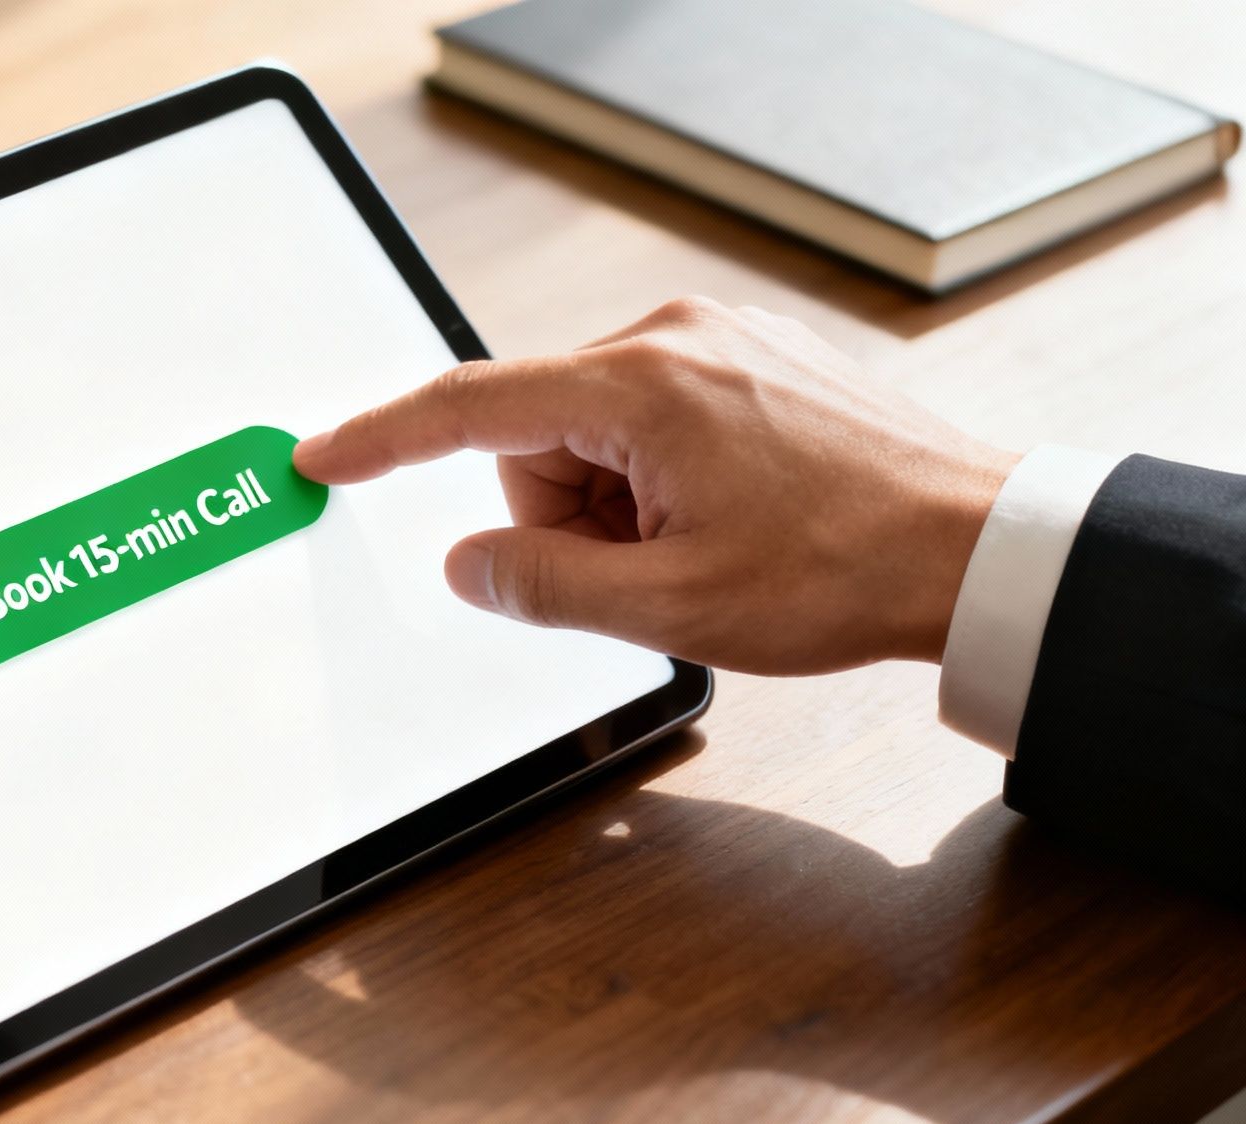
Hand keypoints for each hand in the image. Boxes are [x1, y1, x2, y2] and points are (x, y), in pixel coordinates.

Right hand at [292, 297, 1018, 674]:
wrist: (976, 547)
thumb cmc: (843, 571)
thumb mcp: (670, 608)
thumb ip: (541, 587)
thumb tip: (467, 566)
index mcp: (639, 386)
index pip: (467, 407)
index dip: (383, 439)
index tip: (324, 454)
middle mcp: (672, 338)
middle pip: (537, 437)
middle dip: (565, 518)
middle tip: (645, 574)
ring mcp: (716, 340)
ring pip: (594, 435)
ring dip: (618, 508)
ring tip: (704, 551)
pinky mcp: (747, 358)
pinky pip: (651, 421)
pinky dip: (658, 481)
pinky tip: (730, 522)